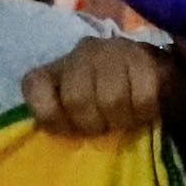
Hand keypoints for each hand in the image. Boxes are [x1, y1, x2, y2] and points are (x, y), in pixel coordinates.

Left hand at [22, 34, 167, 137]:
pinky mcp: (145, 58)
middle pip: (78, 99)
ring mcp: (113, 50)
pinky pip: (142, 98)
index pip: (35, 88)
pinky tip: (141, 111)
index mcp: (54, 68)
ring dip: (121, 120)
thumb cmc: (101, 106)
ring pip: (112, 99)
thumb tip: (59, 135)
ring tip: (124, 118)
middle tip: (105, 125)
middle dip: (94, 124)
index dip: (55, 119)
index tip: (72, 129)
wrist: (151, 78)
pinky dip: (143, 114)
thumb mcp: (69, 117)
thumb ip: (55, 121)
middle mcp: (82, 52)